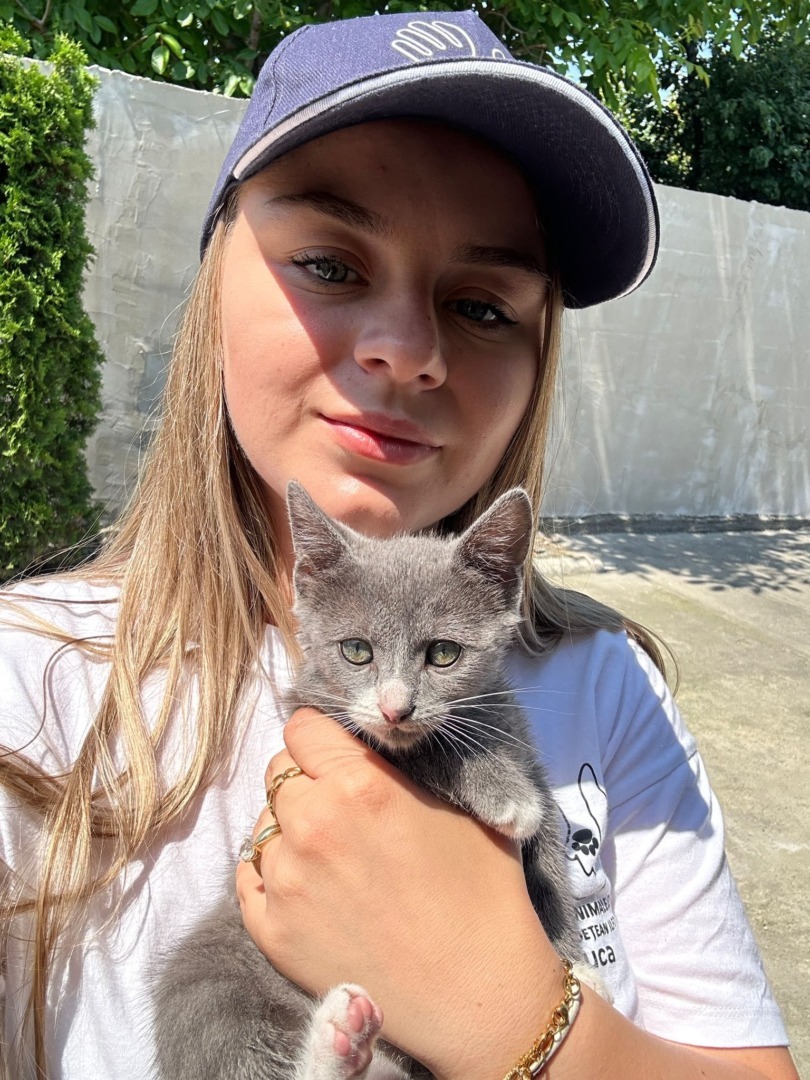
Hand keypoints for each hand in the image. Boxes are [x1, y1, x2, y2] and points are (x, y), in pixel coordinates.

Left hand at [235, 708, 562, 1078]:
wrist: (478, 996)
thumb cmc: (483, 896)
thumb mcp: (460, 807)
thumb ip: (405, 769)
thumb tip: (375, 748)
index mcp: (360, 783)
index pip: (304, 728)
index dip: (322, 738)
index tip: (335, 753)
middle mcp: (313, 823)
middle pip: (277, 772)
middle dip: (305, 780)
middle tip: (340, 807)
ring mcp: (286, 879)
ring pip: (263, 824)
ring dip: (289, 829)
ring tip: (332, 856)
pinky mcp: (272, 931)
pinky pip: (248, 877)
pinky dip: (271, 874)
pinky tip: (310, 887)